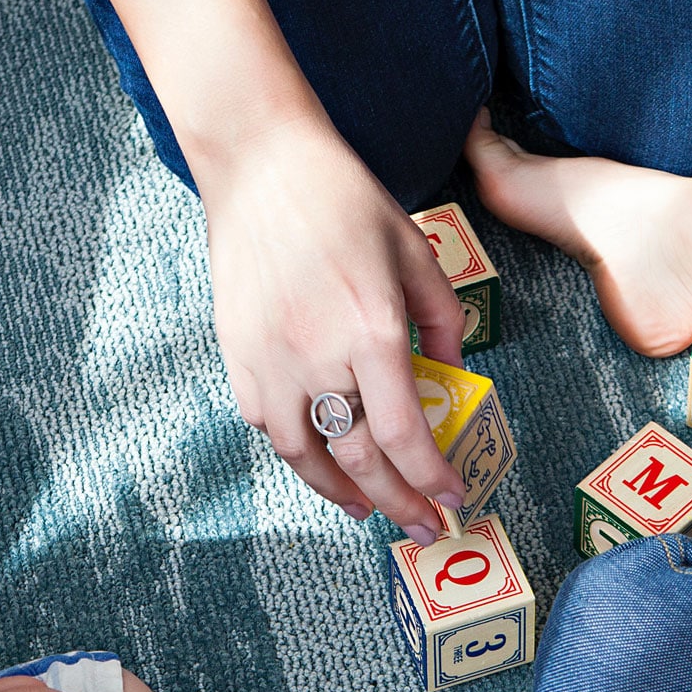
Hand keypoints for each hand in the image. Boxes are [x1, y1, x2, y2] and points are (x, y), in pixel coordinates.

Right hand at [197, 120, 468, 541]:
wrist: (261, 165)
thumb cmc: (345, 201)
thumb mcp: (415, 253)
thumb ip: (443, 322)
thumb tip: (453, 379)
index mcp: (371, 329)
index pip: (405, 434)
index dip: (430, 479)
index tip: (452, 500)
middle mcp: (318, 355)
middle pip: (360, 459)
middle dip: (399, 504)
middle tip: (423, 527)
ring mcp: (270, 360)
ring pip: (306, 456)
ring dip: (341, 492)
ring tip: (369, 506)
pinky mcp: (238, 355)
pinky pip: (268, 425)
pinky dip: (299, 452)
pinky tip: (321, 458)